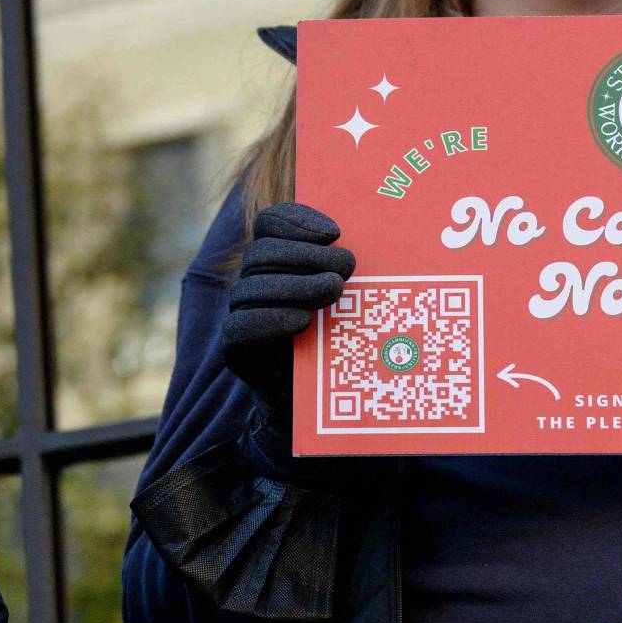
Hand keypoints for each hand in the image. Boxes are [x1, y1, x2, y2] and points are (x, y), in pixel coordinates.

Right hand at [220, 202, 355, 433]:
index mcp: (280, 261)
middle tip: (347, 268)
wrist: (325, 403)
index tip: (336, 232)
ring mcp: (241, 314)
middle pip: (263, 251)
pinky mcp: (235, 348)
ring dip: (296, 285)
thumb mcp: (357, 300)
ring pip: (251, 286)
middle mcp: (255, 282)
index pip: (271, 221)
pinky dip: (272, 320)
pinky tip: (303, 321)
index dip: (298, 219)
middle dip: (307, 254)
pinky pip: (240, 326)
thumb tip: (385, 243)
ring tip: (333, 290)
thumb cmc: (347, 342)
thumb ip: (355, 270)